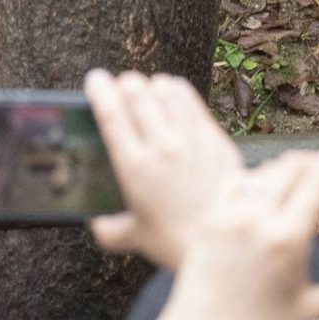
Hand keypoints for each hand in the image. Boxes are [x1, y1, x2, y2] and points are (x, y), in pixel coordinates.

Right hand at [85, 69, 244, 267]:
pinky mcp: (214, 137)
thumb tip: (96, 223)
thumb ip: (110, 229)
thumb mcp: (134, 237)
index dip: (101, 91)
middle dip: (126, 83)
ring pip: (167, 93)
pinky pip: (193, 103)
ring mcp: (190, 139)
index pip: (112, 116)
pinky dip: (179, 90)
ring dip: (152, 84)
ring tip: (146, 86)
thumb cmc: (176, 240)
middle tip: (121, 82)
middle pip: (139, 96)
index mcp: (134, 167)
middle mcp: (161, 147)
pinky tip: (173, 89)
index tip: (95, 79)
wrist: (224, 235)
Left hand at [155, 131, 318, 319]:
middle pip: (291, 168)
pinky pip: (234, 181)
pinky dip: (251, 179)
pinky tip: (258, 191)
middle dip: (311, 163)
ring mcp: (229, 216)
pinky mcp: (208, 219)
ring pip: (263, 171)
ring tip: (293, 185)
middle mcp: (257, 220)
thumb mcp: (306, 311)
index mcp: (287, 239)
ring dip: (282, 171)